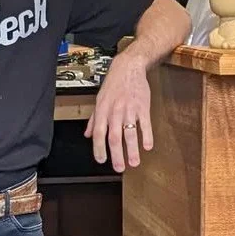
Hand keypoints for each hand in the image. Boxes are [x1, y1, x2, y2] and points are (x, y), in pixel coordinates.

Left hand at [85, 52, 152, 172]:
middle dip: (116, 155)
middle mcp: (115, 111)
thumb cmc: (114, 84)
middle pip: (114, 137)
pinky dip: (146, 136)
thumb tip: (87, 134)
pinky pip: (145, 124)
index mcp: (102, 111)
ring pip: (129, 133)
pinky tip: (147, 146)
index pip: (99, 134)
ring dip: (132, 150)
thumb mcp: (99, 100)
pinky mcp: (143, 106)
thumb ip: (94, 119)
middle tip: (119, 168)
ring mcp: (129, 109)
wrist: (128, 67)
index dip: (99, 149)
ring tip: (134, 162)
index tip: (102, 161)